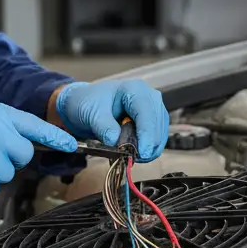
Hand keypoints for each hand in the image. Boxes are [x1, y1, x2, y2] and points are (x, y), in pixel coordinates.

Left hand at [54, 79, 168, 160]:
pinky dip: (147, 150)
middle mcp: (149, 97)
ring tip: (131, 156)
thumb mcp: (91, 114)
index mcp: (134, 89)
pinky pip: (156, 139)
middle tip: (132, 158)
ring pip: (160, 134)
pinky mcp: (153, 122)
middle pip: (157, 125)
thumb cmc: (89, 103)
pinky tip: (135, 154)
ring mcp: (153, 109)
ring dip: (148, 149)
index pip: (147, 113)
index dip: (147, 134)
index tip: (142, 152)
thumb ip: (104, 127)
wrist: (86, 104)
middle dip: (147, 144)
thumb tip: (116, 141)